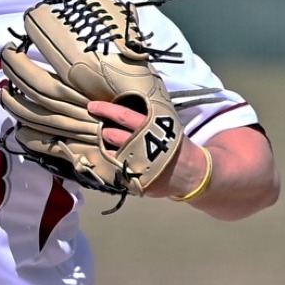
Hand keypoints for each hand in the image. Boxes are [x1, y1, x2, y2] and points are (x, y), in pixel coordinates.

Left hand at [86, 99, 206, 199]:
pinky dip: (113, 166)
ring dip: (106, 149)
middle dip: (105, 132)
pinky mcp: (136, 181)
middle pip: (113, 135)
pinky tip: (117, 162)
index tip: (92, 106)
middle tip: (104, 130)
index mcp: (152, 127)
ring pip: (111, 154)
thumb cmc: (175, 145)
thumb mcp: (166, 125)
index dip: (106, 109)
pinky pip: (116, 171)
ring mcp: (138, 165)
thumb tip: (124, 103)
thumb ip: (147, 116)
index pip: (123, 115)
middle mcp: (143, 145)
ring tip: (109, 146)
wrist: (192, 173)